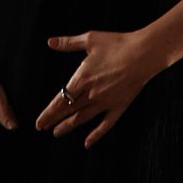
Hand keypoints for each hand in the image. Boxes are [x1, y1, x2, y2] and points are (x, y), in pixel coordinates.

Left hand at [35, 29, 161, 149]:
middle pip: (69, 111)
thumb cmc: (117, 44)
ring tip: (57, 133)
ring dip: (69, 126)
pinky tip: (87, 143)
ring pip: (83, 119)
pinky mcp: (119, 106)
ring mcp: (106, 102)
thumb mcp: (90, 39)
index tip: (39, 122)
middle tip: (42, 128)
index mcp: (82, 78)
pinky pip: (105, 125)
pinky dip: (96, 135)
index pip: (60, 100)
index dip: (48, 112)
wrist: (143, 53)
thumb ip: (69, 43)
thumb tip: (50, 42)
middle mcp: (91, 94)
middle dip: (54, 120)